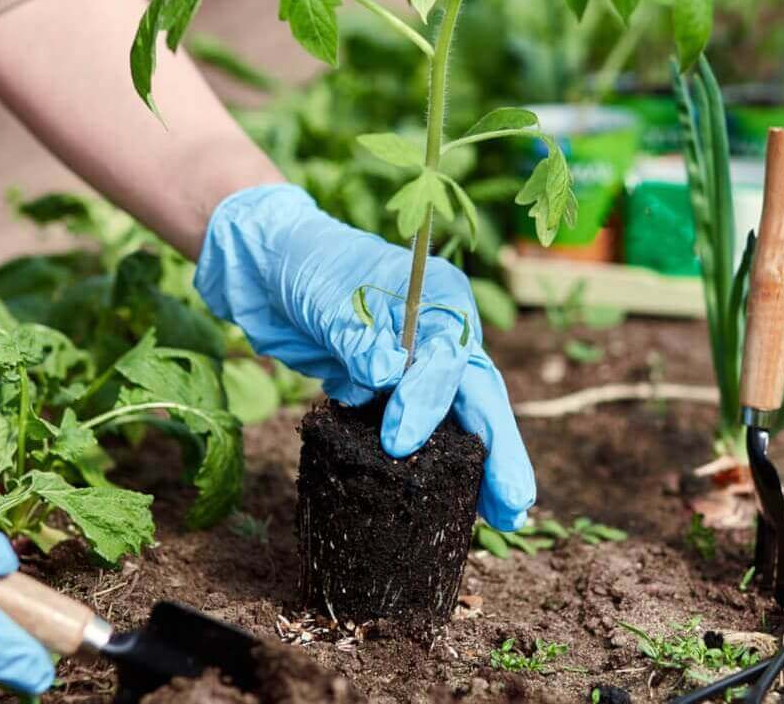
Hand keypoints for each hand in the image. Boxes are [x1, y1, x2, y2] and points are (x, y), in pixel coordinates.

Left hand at [194, 184, 534, 529]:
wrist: (270, 269)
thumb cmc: (308, 265)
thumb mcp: (333, 297)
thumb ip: (359, 337)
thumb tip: (387, 374)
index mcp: (441, 301)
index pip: (451, 358)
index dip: (431, 402)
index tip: (398, 440)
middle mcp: (442, 337)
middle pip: (481, 398)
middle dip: (499, 452)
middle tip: (513, 505)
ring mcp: (420, 368)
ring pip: (458, 423)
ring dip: (475, 469)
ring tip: (499, 517)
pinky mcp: (392, 394)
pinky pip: (420, 433)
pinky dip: (431, 466)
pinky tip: (445, 504)